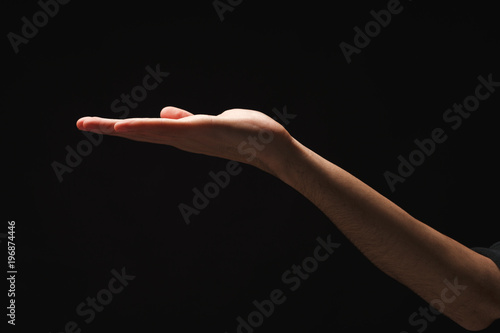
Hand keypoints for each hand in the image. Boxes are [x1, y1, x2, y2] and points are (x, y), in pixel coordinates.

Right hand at [76, 106, 293, 174]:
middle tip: (80, 123)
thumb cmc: (242, 134)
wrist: (270, 145)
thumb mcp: (208, 122)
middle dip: (110, 129)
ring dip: (120, 128)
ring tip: (93, 124)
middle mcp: (182, 139)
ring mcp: (190, 136)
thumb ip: (185, 120)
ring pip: (150, 131)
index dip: (123, 128)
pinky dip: (145, 127)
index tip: (97, 124)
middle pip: (141, 133)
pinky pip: (170, 128)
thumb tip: (165, 112)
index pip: (147, 131)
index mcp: (182, 136)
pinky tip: (125, 126)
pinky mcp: (202, 129)